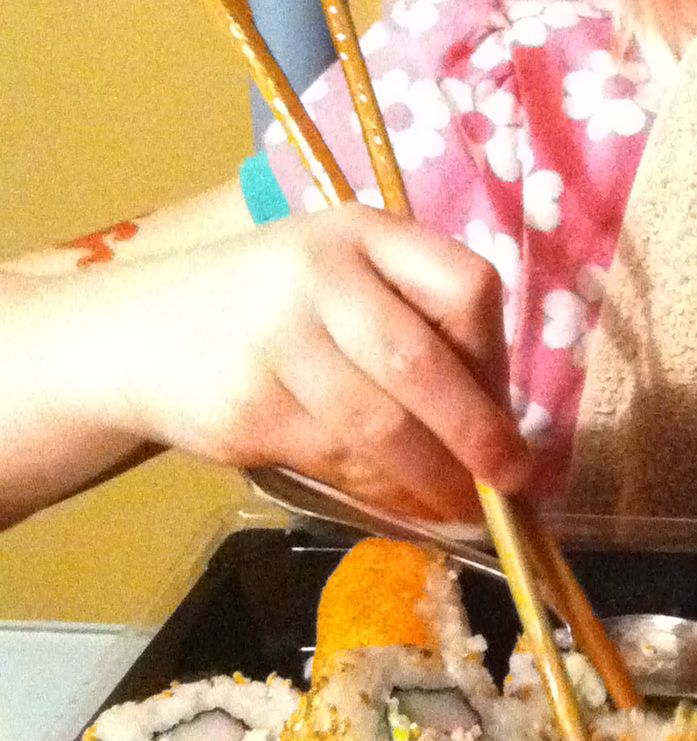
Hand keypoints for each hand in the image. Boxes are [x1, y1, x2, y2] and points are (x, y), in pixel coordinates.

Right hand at [82, 207, 530, 521]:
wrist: (141, 332)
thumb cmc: (273, 303)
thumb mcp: (343, 272)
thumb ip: (413, 316)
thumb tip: (497, 416)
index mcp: (361, 232)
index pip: (463, 285)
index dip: (494, 353)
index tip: (506, 401)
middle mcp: (320, 277)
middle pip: (420, 365)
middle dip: (476, 434)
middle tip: (510, 482)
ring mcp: (276, 344)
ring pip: (378, 427)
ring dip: (432, 479)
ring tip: (466, 508)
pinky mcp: (247, 411)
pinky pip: (335, 461)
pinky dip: (380, 491)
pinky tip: (404, 504)